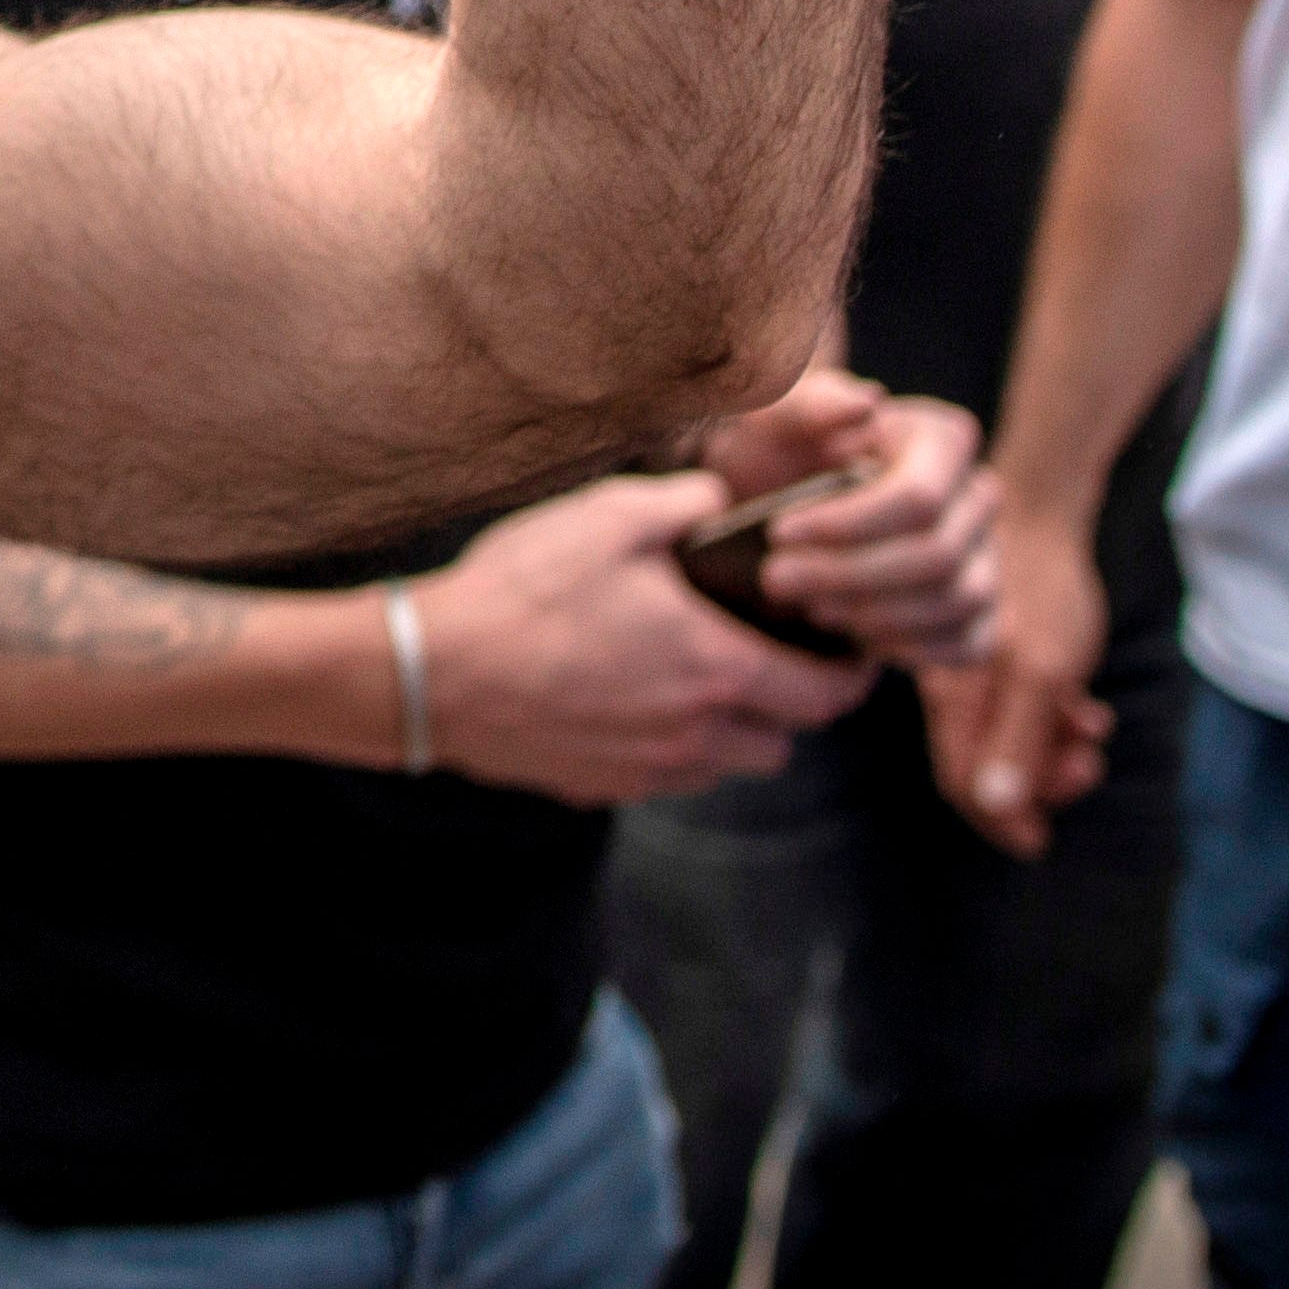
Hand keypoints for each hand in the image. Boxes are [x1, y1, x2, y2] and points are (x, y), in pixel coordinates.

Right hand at [402, 472, 875, 806]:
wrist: (435, 673)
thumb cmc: (523, 591)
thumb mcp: (608, 517)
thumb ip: (685, 505)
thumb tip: (724, 502)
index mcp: (715, 668)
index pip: (825, 695)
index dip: (852, 675)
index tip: (852, 651)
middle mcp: (696, 733)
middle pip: (787, 741)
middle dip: (794, 703)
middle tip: (774, 655)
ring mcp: (650, 770)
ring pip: (730, 765)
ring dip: (736, 729)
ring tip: (701, 676)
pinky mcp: (604, 787)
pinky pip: (669, 776)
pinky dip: (676, 745)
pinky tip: (635, 697)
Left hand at [711, 375, 998, 669]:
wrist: (785, 502)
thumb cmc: (782, 452)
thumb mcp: (776, 419)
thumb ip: (811, 404)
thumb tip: (868, 404)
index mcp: (943, 438)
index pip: (918, 498)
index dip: (847, 526)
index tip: (777, 533)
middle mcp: (978, 496)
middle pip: (937, 555)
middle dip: (849, 575)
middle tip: (776, 580)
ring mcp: (987, 554)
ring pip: (956, 601)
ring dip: (875, 614)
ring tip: (809, 605)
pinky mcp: (981, 609)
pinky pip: (970, 642)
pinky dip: (913, 648)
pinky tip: (855, 636)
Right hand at [928, 504, 1118, 856]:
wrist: (1039, 513)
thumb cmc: (1039, 589)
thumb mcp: (1039, 672)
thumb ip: (1016, 739)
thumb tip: (998, 809)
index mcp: (954, 698)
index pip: (963, 784)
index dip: (1001, 819)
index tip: (1041, 840)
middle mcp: (958, 691)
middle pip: (989, 769)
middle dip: (1041, 782)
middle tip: (1087, 767)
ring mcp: (980, 674)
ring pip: (1012, 742)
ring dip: (1055, 752)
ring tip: (1092, 732)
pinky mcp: (1004, 657)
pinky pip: (1027, 711)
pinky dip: (1059, 721)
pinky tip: (1089, 709)